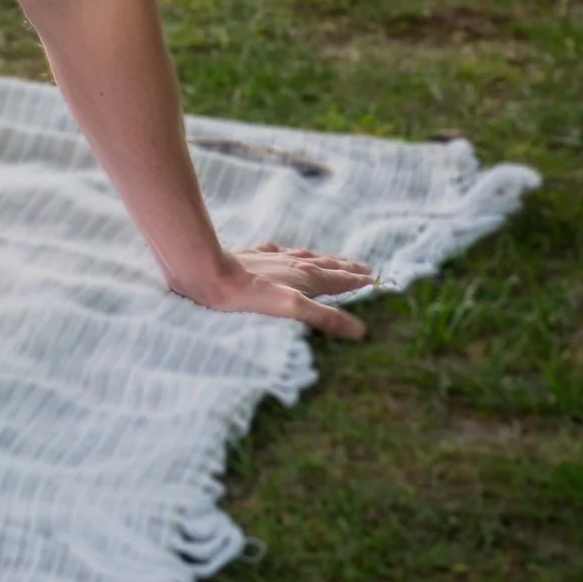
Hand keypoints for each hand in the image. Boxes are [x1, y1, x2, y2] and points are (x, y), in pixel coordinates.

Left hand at [172, 243, 377, 339]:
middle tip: (363, 268)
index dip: (357, 281)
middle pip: (326, 265)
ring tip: (332, 259)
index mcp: (306, 276)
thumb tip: (360, 330)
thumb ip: (325, 318)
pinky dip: (286, 253)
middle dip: (345, 269)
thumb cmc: (249, 295)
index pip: (339, 280)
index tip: (375, 280)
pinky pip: (275, 252)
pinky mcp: (250, 257)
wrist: (207, 275)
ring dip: (322, 259)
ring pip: (303, 256)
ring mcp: (271, 259)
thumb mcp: (292, 309)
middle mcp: (292, 264)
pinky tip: (281, 251)